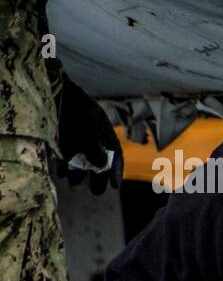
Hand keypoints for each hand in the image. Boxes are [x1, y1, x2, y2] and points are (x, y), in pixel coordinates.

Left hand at [57, 78, 122, 193]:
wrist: (49, 88)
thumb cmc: (71, 105)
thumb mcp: (87, 125)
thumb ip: (94, 146)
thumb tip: (102, 166)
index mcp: (103, 129)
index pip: (114, 154)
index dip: (116, 170)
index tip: (115, 186)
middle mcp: (91, 134)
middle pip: (98, 158)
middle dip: (98, 176)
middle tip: (97, 192)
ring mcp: (75, 135)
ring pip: (80, 158)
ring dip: (78, 172)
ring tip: (74, 184)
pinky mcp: (60, 135)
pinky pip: (65, 154)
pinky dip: (63, 164)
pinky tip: (60, 173)